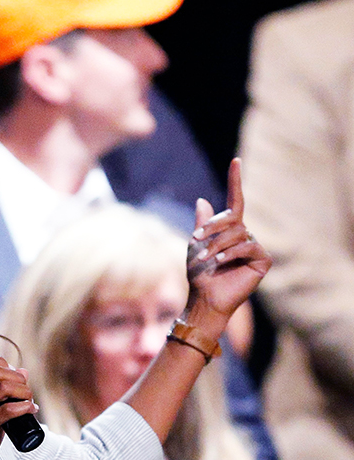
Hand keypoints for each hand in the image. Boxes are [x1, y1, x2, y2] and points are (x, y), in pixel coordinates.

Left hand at [185, 159, 271, 332]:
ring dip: (217, 244)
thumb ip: (202, 224)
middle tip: (196, 239)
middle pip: (232, 219)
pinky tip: (221, 262)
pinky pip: (248, 247)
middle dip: (212, 227)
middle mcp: (245, 236)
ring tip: (208, 258)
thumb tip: (203, 199)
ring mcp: (255, 248)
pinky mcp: (263, 260)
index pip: (235, 201)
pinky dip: (231, 253)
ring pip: (238, 233)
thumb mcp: (196, 245)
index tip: (235, 161)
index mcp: (230, 230)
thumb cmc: (199, 274)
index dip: (235, 181)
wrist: (205, 297)